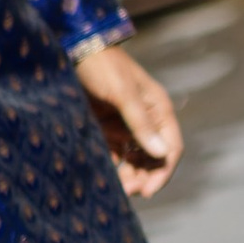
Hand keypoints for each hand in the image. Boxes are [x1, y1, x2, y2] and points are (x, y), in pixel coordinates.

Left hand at [72, 39, 183, 197]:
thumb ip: (141, 123)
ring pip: (135, 159)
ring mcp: (125, 125)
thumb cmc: (103, 67)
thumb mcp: (123, 93)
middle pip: (154, 158)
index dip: (163, 172)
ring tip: (117, 188)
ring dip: (130, 175)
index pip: (171, 148)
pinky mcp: (106, 128)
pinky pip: (114, 154)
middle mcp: (145, 120)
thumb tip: (162, 154)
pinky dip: (113, 167)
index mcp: (158, 109)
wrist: (73, 51)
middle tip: (128, 191)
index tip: (146, 191)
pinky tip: (105, 176)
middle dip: (145, 177)